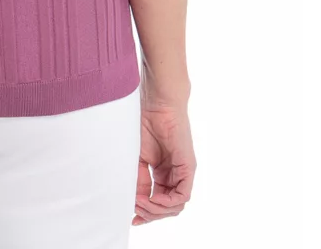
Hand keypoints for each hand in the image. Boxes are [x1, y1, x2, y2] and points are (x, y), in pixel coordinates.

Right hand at [132, 93, 195, 225]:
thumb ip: (139, 179)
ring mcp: (182, 172)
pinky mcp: (188, 168)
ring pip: (175, 205)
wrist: (157, 103)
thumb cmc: (145, 122)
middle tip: (135, 211)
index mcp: (162, 172)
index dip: (145, 212)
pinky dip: (168, 202)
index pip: (158, 201)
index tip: (131, 218)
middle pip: (167, 207)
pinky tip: (154, 199)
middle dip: (150, 214)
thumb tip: (135, 200)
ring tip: (141, 203)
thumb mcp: (138, 157)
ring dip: (157, 210)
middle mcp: (174, 175)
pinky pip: (183, 195)